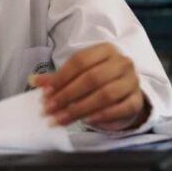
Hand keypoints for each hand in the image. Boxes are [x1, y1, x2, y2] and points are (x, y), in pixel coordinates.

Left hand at [30, 43, 148, 130]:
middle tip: (50, 109)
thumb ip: (58, 78)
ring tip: (62, 118)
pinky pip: (120, 108)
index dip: (61, 77)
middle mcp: (122, 62)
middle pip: (92, 78)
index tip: (45, 93)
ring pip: (105, 95)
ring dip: (80, 108)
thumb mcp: (78, 74)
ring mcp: (132, 81)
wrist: (125, 92)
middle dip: (67, 95)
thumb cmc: (98, 79)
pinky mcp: (137, 100)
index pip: (80, 61)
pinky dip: (103, 115)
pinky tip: (87, 121)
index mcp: (105, 49)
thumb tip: (33, 80)